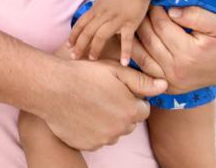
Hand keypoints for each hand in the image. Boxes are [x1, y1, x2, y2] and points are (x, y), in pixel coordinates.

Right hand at [37, 57, 164, 150]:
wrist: (51, 88)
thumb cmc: (83, 75)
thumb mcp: (115, 70)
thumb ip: (141, 80)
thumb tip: (164, 85)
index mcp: (130, 111)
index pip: (143, 109)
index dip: (132, 98)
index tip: (118, 90)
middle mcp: (120, 129)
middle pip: (129, 122)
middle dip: (121, 110)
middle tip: (103, 94)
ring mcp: (103, 140)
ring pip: (113, 132)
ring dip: (107, 121)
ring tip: (90, 103)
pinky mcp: (88, 145)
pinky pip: (97, 139)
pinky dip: (92, 129)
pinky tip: (82, 113)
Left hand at [66, 0, 150, 64]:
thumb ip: (96, 9)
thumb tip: (90, 17)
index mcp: (96, 9)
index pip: (81, 24)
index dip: (73, 35)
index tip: (68, 46)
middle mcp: (103, 15)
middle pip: (87, 32)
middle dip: (79, 45)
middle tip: (74, 57)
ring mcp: (116, 19)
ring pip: (101, 36)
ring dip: (95, 48)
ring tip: (92, 59)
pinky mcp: (130, 23)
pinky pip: (126, 39)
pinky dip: (125, 51)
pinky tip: (123, 62)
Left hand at [134, 5, 215, 92]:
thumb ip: (196, 15)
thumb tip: (171, 11)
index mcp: (189, 54)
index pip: (161, 26)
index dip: (155, 10)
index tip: (154, 0)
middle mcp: (177, 71)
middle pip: (149, 40)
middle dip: (142, 21)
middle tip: (141, 8)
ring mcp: (171, 82)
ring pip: (142, 56)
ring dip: (134, 38)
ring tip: (135, 22)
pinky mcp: (169, 88)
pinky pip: (145, 70)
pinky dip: (137, 55)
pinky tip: (134, 41)